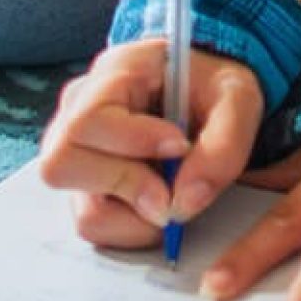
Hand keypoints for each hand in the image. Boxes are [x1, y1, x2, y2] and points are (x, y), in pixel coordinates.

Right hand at [35, 38, 262, 249]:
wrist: (211, 96)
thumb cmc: (216, 89)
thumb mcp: (238, 100)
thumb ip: (223, 145)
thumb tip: (184, 202)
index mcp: (112, 73)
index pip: (90, 119)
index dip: (132, 143)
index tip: (180, 148)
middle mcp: (78, 112)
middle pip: (63, 165)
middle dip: (127, 187)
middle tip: (172, 190)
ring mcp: (75, 152)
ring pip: (83, 209)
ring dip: (136, 216)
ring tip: (172, 195)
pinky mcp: (86, 185)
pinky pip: (96, 225)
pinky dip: (134, 227)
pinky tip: (159, 199)